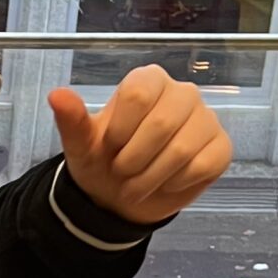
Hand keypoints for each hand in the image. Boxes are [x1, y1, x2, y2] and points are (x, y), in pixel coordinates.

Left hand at [46, 67, 232, 224]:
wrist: (121, 197)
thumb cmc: (103, 161)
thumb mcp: (80, 145)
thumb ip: (71, 120)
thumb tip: (57, 95)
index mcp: (147, 81)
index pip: (138, 94)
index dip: (120, 131)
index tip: (110, 147)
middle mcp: (181, 93)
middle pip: (162, 123)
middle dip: (134, 160)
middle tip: (122, 173)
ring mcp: (205, 119)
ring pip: (183, 149)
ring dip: (151, 177)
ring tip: (137, 184)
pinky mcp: (221, 147)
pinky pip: (203, 165)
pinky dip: (176, 182)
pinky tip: (166, 182)